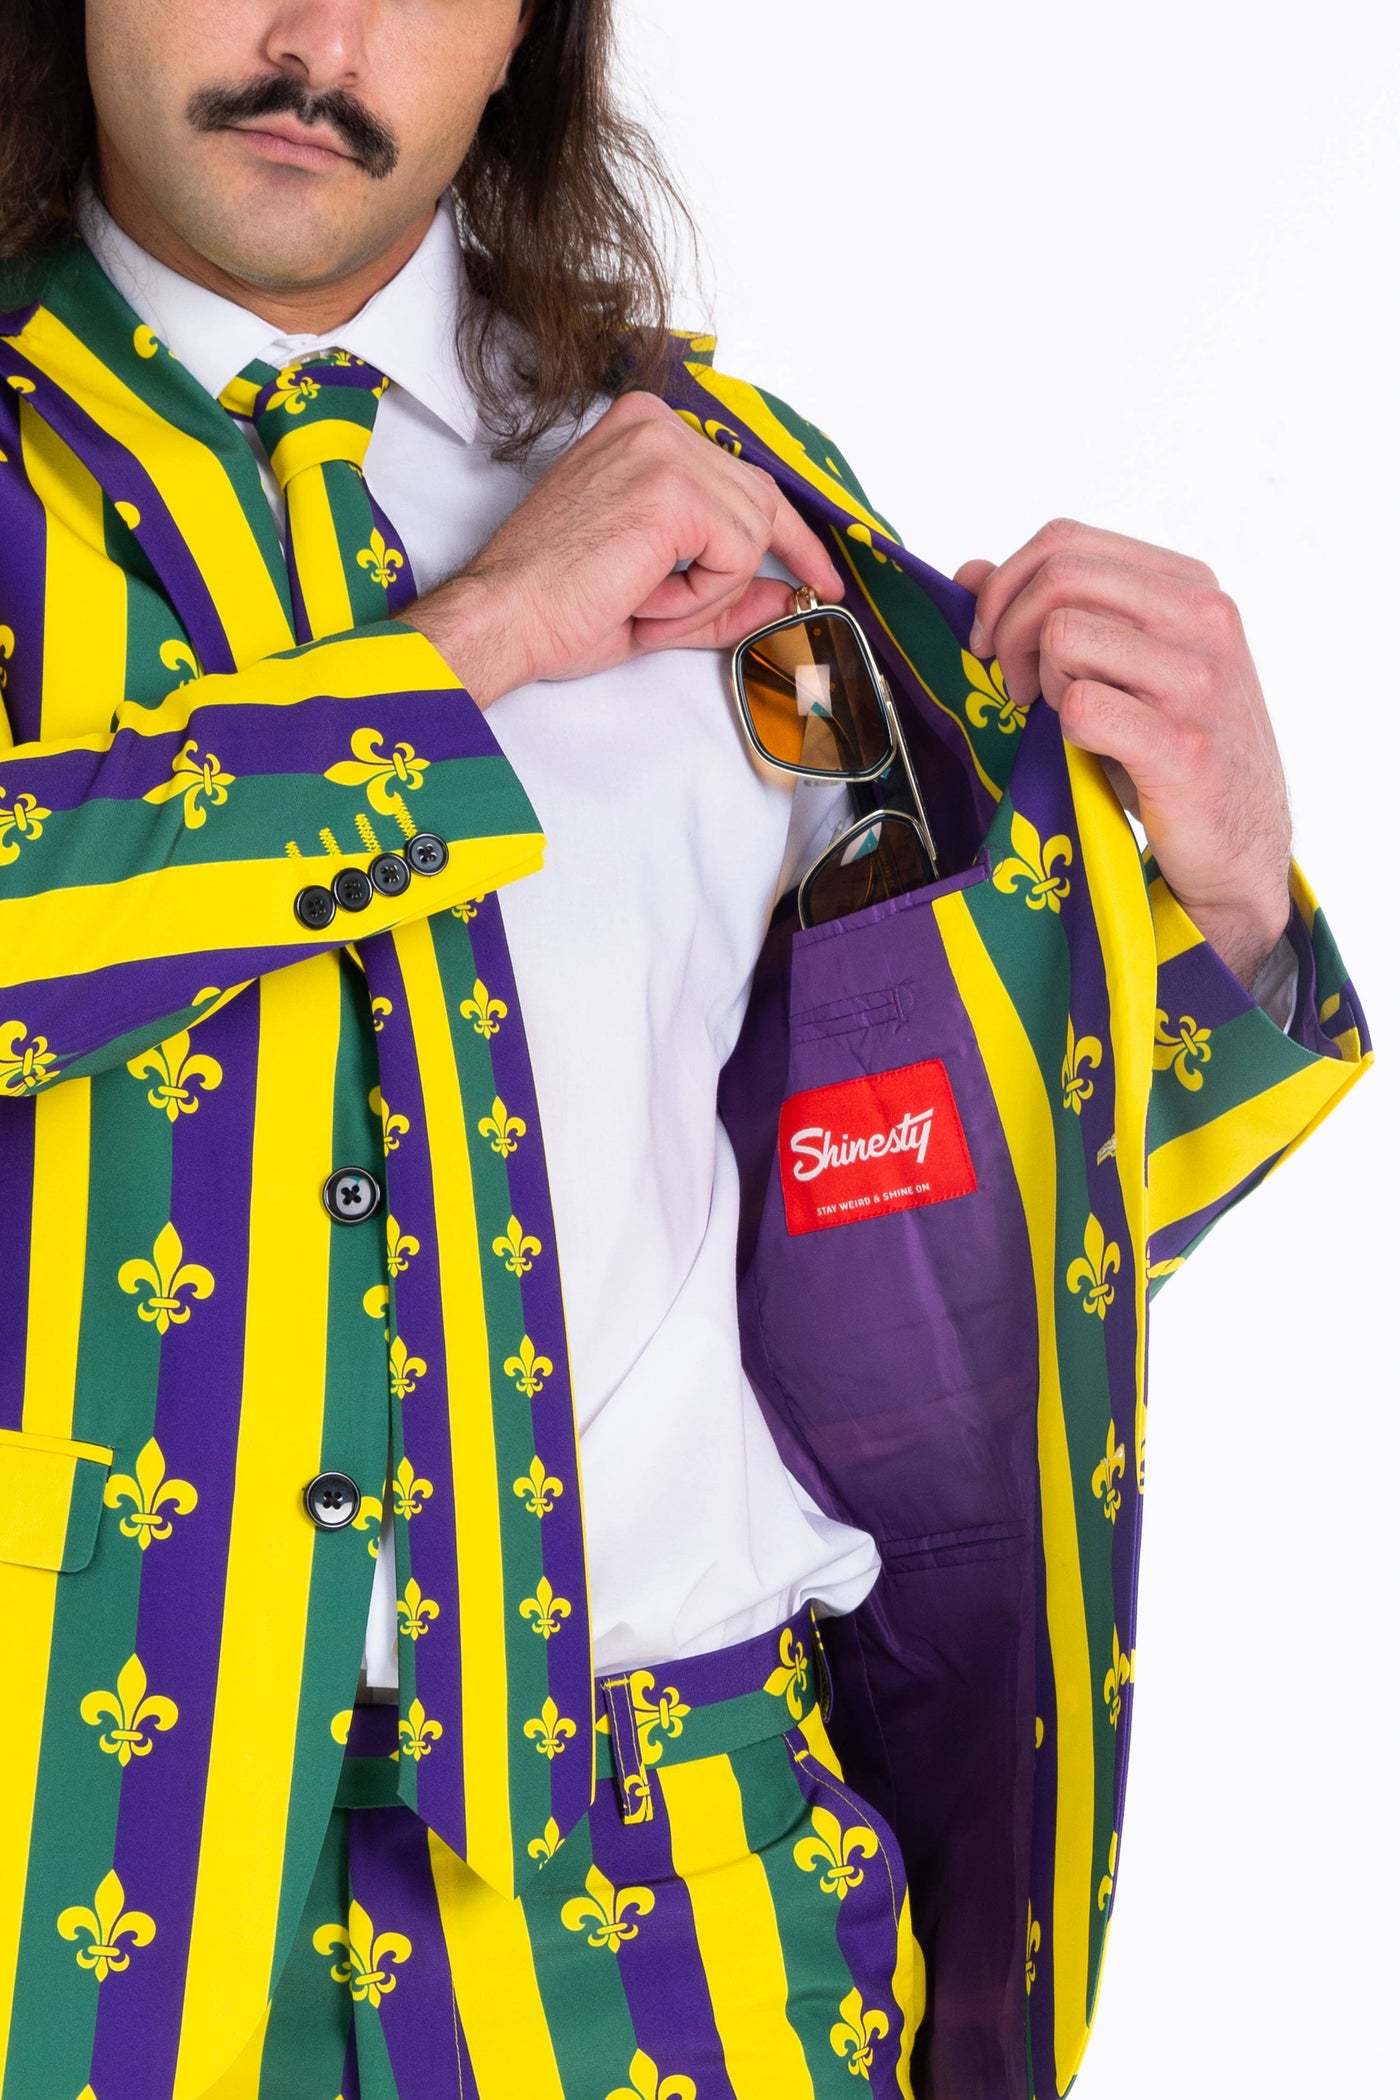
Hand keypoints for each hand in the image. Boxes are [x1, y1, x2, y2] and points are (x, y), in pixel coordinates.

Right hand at [404, 390, 842, 707]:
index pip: (745, 478)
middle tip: (685, 616)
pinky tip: (645, 597)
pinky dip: (700, 596)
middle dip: (737, 577)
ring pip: (751, 535)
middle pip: (760, 505)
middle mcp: (657, 425)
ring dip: (707, 593)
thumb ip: (726, 593)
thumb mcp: (658, 597)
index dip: (790, 536)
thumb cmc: (552, 602)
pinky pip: (736, 556)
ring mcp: (665, 451)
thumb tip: (785, 596)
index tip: (820, 577)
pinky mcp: (672, 489)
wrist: (502, 616)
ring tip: (642, 601)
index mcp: (645, 431)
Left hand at [956, 520, 1291, 987]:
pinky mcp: (1182, 745)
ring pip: (1065, 635)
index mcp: (1190, 586)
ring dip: (1041, 682)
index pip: (1066, 541)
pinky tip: (1084, 750)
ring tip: (1059, 719)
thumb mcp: (1120, 667)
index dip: (1005, 585)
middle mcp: (1204, 619)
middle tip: (1011, 686)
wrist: (1237, 845)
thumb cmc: (1170, 752)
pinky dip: (1063, 730)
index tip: (989, 639)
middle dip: (1008, 630)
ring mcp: (1198, 681)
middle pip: (1060, 576)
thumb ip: (1055, 611)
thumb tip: (968, 571)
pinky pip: (1081, 706)